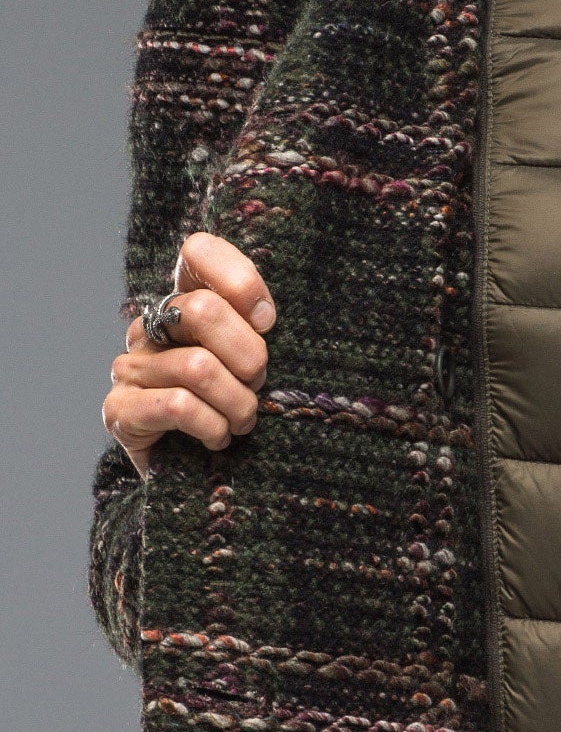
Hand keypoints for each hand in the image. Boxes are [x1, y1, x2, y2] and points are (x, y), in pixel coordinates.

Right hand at [103, 235, 274, 479]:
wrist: (203, 479)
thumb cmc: (240, 410)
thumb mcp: (259, 363)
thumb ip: (259, 329)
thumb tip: (264, 317)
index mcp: (184, 301)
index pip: (198, 252)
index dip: (240, 282)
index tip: (268, 323)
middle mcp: (152, 327)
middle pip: (202, 310)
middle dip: (248, 356)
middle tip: (258, 385)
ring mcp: (131, 367)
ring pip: (198, 367)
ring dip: (237, 403)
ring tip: (243, 421)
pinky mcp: (120, 409)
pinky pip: (177, 405)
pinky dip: (211, 426)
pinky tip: (218, 438)